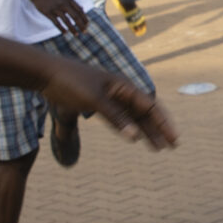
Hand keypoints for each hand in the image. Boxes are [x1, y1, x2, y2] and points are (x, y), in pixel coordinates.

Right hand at [28, 0, 89, 35]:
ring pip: (66, 21)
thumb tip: (82, 9)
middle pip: (75, 16)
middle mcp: (63, 3)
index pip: (79, 10)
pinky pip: (56, 23)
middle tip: (85, 32)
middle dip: (81, 25)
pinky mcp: (48, 13)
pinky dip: (61, 28)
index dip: (84, 18)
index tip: (87, 25)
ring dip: (72, 29)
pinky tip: (65, 33)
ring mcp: (55, 8)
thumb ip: (73, 3)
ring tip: (77, 35)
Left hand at [39, 57, 178, 150]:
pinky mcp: (100, 104)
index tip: (174, 139)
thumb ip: (116, 118)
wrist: (48, 74)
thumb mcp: (95, 100)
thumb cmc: (72, 82)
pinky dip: (129, 128)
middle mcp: (121, 92)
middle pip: (146, 113)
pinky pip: (120, 119)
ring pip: (134, 117)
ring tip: (158, 148)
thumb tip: (135, 137)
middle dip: (159, 129)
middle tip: (172, 146)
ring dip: (146, 132)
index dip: (164, 124)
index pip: (151, 107)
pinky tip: (135, 138)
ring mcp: (111, 98)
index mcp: (124, 86)